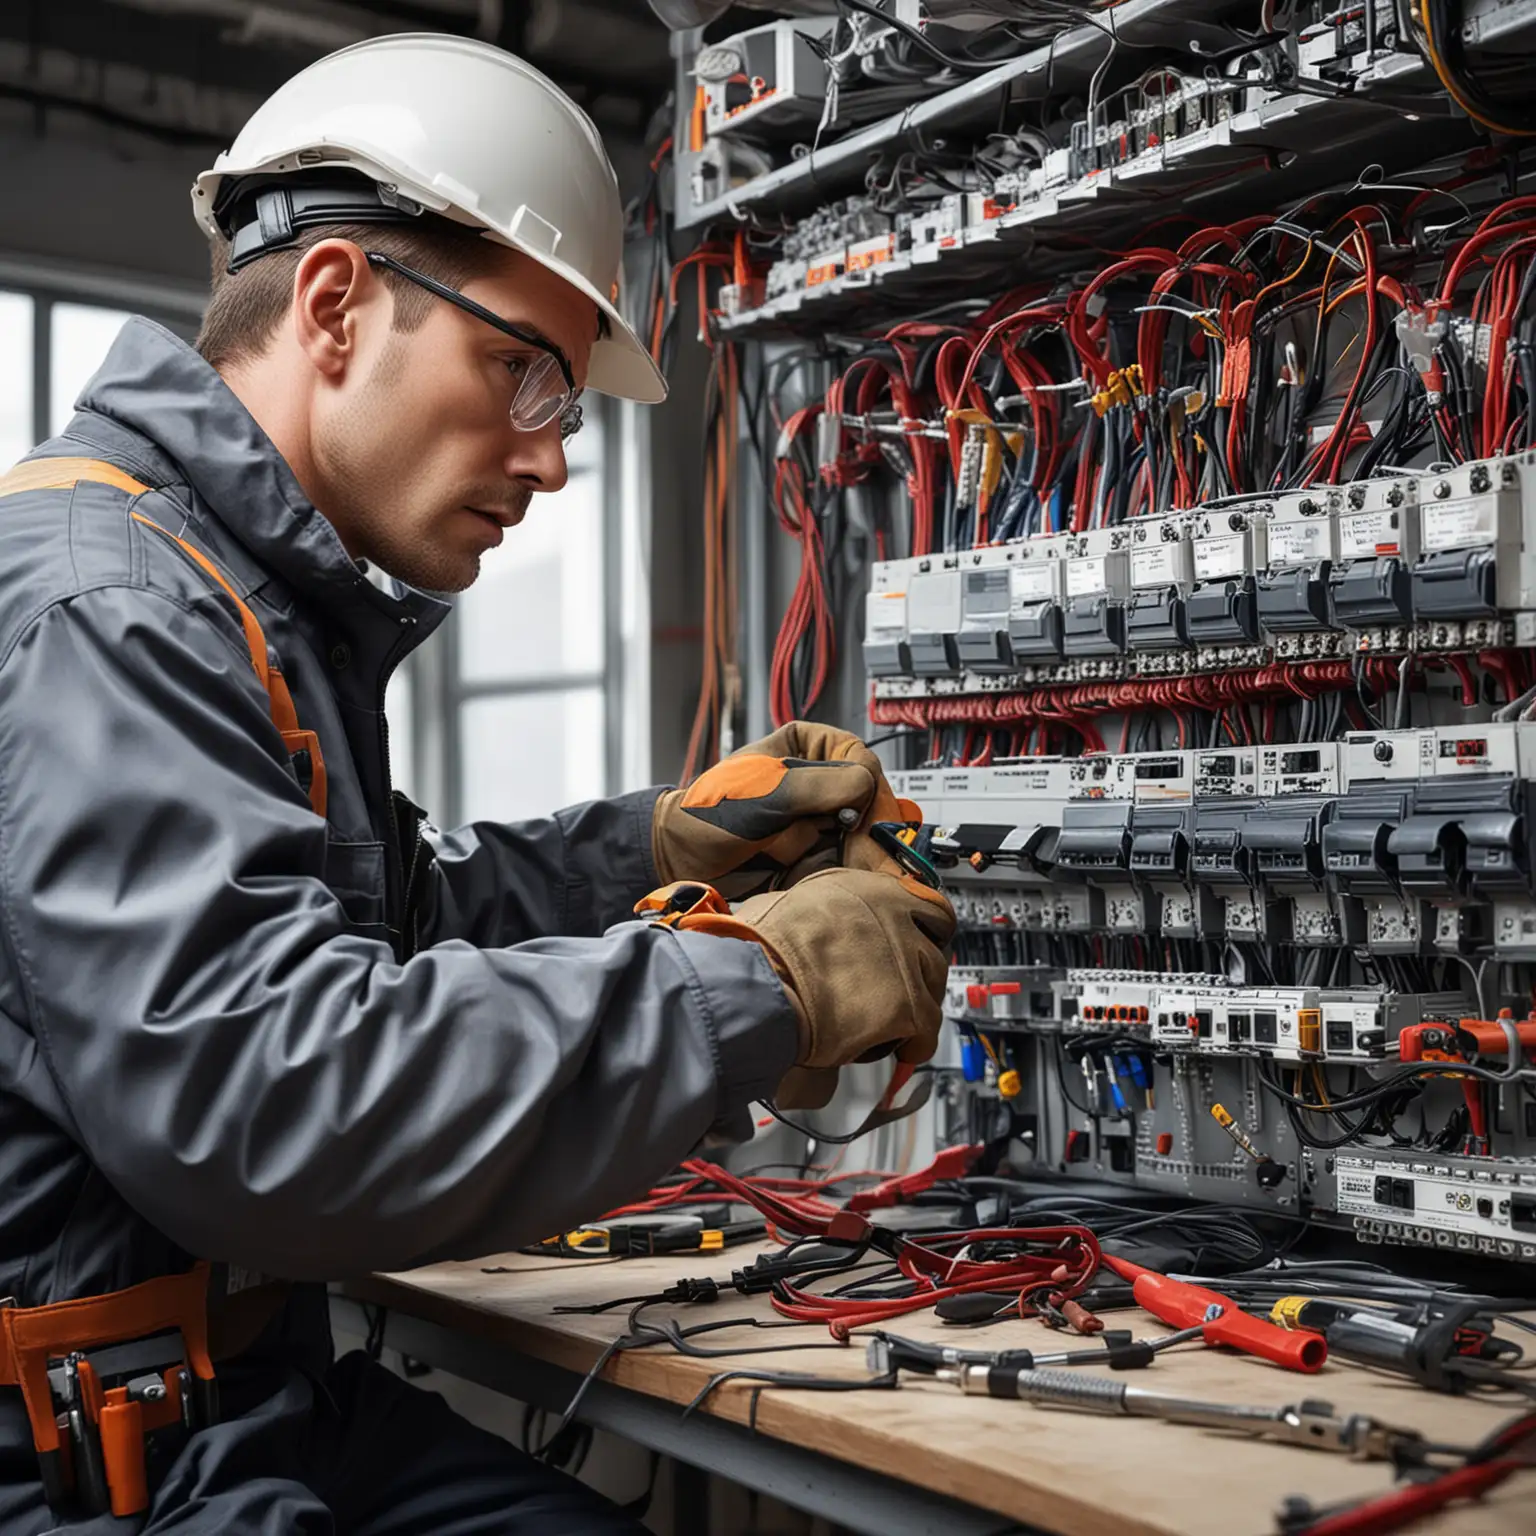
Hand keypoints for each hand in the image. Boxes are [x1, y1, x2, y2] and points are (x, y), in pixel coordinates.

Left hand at [652, 722, 914, 899]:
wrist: (682, 858)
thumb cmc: (712, 813)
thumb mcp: (768, 791)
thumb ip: (821, 785)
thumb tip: (866, 787)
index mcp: (806, 746)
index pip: (859, 758)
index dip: (866, 786)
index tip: (859, 813)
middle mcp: (817, 779)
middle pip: (865, 799)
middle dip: (862, 825)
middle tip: (860, 849)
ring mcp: (816, 817)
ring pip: (857, 832)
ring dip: (846, 849)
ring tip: (831, 862)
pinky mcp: (812, 851)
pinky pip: (841, 859)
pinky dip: (836, 868)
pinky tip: (824, 874)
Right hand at [732, 866, 955, 1070]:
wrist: (755, 986)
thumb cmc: (757, 950)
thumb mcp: (787, 905)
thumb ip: (817, 912)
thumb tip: (809, 922)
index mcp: (868, 888)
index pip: (924, 902)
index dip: (920, 928)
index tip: (916, 942)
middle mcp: (895, 915)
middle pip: (935, 943)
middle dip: (922, 968)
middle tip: (904, 986)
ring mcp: (906, 958)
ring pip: (933, 985)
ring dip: (918, 1004)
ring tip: (894, 1022)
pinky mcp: (908, 1003)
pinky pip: (926, 1029)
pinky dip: (915, 1043)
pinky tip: (898, 1048)